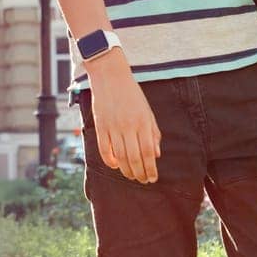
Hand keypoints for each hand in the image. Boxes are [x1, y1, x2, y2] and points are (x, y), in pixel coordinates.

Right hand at [86, 52, 161, 182]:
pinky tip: (115, 165)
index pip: (148, 153)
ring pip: (120, 156)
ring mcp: (113, 126)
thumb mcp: (148, 111)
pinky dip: (109, 160)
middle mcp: (129, 126)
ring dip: (126, 170)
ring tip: (131, 176)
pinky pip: (104, 148)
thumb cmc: (132, 94)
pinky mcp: (100, 125)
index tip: (152, 178)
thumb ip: (153, 132)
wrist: (110, 76)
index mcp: (143, 122)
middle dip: (140, 173)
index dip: (151, 169)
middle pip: (135, 158)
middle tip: (143, 180)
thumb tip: (156, 154)